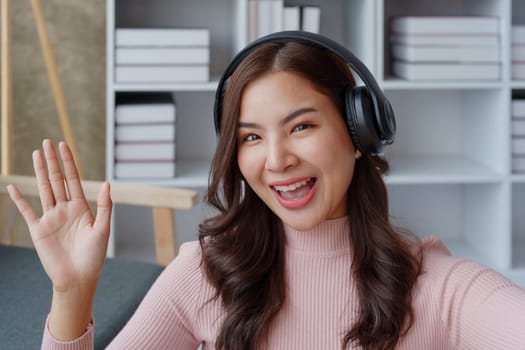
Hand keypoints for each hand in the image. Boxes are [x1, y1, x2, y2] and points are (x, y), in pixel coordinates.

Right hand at [7, 139, 111, 292]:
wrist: (79, 278)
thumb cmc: (94, 256)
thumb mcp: (103, 229)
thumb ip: (104, 206)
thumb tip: (107, 183)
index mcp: (81, 208)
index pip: (73, 179)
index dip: (68, 163)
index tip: (63, 146)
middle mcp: (65, 209)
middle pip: (57, 180)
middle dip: (52, 161)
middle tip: (47, 142)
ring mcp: (50, 218)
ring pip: (43, 190)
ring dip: (39, 172)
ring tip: (36, 154)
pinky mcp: (38, 230)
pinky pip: (27, 211)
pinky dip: (20, 199)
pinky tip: (13, 186)